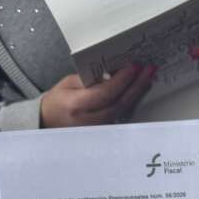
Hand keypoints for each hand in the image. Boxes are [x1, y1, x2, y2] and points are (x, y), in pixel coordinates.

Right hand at [40, 64, 155, 127]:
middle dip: (137, 85)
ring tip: (148, 77)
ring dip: (138, 93)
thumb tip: (114, 73)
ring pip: (124, 111)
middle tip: (149, 70)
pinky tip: (139, 90)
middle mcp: (90, 121)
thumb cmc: (58, 101)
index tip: (133, 67)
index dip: (122, 80)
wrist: (49, 122)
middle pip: (120, 103)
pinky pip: (122, 116)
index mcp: (77, 106)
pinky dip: (132, 102)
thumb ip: (92, 80)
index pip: (105, 93)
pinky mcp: (105, 132)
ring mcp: (99, 129)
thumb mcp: (69, 84)